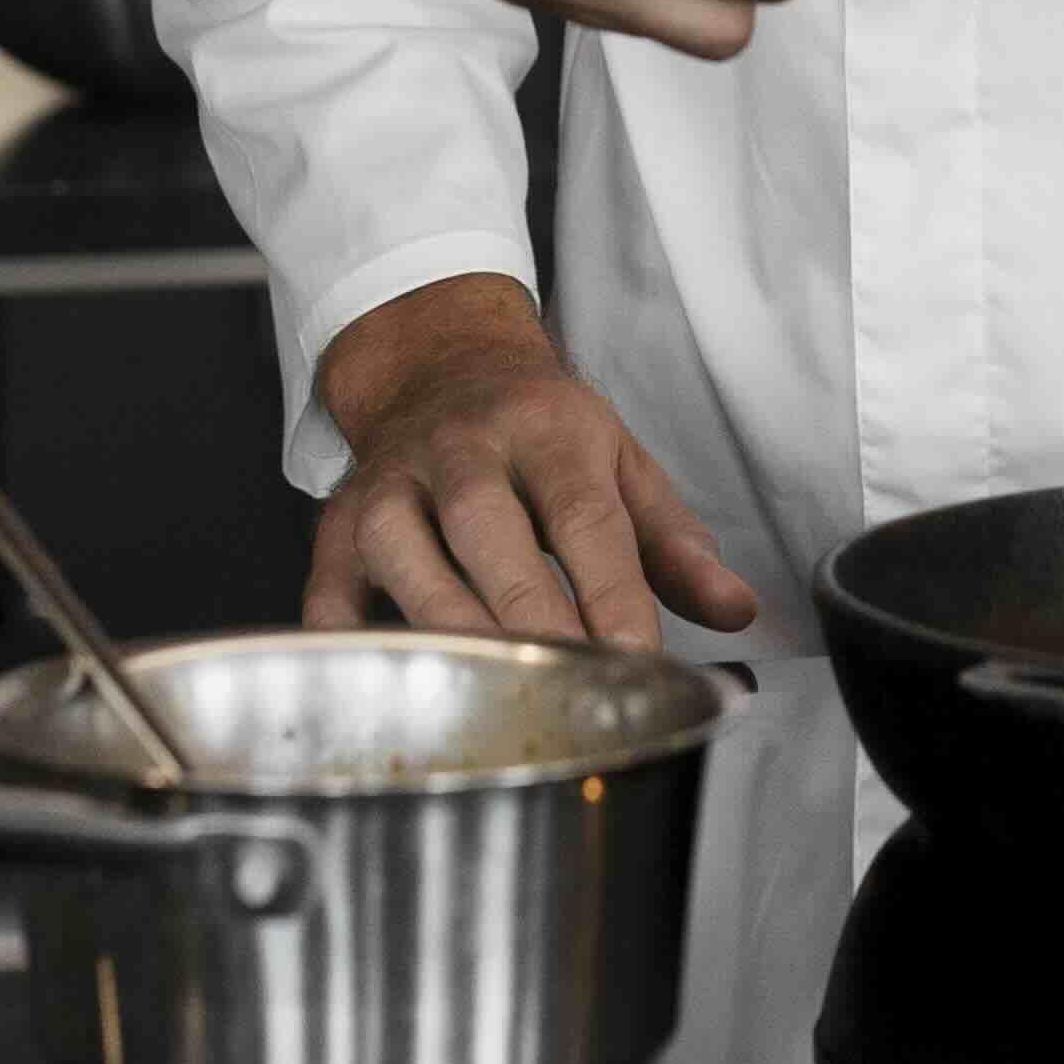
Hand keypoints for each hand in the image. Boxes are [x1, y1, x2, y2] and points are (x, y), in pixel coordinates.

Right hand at [307, 275, 756, 649]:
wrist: (438, 363)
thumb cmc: (541, 430)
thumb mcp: (621, 460)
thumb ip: (676, 542)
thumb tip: (734, 610)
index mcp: (548, 430)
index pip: (585, 516)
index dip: (612, 594)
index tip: (641, 660)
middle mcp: (463, 450)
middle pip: (490, 533)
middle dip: (529, 617)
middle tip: (569, 690)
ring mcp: (391, 485)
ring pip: (406, 558)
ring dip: (449, 632)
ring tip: (494, 700)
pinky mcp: (337, 525)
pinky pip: (329, 592)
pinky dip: (349, 645)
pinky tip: (388, 694)